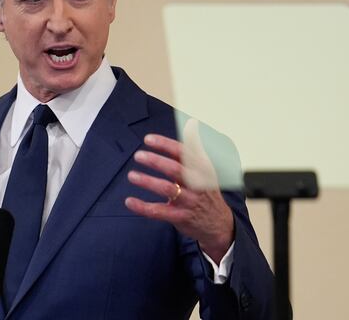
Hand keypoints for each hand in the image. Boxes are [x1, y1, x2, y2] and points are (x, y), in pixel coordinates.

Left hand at [125, 123, 233, 263]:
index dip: (165, 144)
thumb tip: (191, 123)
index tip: (148, 139)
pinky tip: (129, 201)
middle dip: (156, 161)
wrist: (219, 224)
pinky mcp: (181, 217)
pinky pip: (160, 211)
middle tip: (138, 155)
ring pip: (167, 189)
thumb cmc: (206, 192)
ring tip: (132, 176)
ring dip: (148, 182)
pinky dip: (143, 207)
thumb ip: (195, 147)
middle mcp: (197, 184)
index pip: (184, 152)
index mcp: (202, 169)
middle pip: (176, 169)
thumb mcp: (206, 168)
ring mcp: (189, 201)